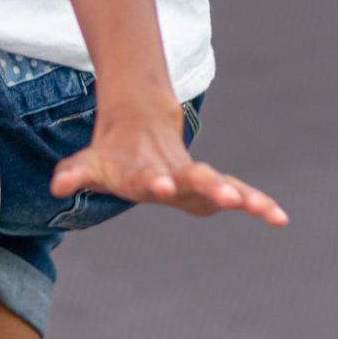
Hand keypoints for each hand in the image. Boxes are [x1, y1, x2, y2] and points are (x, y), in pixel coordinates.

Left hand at [50, 107, 286, 225]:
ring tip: (266, 210)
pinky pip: (239, 193)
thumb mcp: (88, 163)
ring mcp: (194, 176)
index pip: (145, 176)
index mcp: (140, 169)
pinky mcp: (211, 185)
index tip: (161, 183)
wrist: (139, 120)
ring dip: (243, 195)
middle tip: (227, 195)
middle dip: (208, 186)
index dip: (152, 179)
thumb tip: (56, 185)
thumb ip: (74, 173)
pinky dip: (258, 203)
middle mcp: (173, 171)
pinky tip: (281, 219)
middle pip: (193, 177)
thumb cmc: (111, 153)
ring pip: (222, 183)